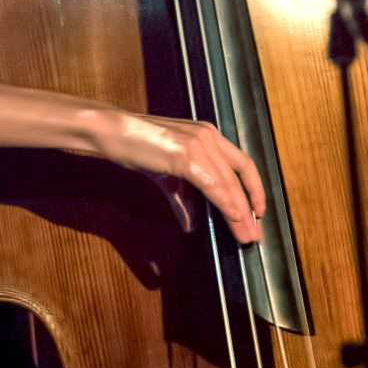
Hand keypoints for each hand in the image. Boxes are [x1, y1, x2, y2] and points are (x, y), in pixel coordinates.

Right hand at [0, 79, 264, 242]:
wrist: (111, 131)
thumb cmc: (135, 147)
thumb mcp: (166, 175)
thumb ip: (183, 198)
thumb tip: (193, 224)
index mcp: (207, 135)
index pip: (240, 163)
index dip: (253, 189)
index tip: (256, 212)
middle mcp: (209, 136)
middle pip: (242, 175)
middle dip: (252, 207)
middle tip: (256, 233)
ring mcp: (200, 144)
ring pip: (230, 184)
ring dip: (241, 213)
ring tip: (247, 236)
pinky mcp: (187, 155)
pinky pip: (214, 186)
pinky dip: (227, 206)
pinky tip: (233, 221)